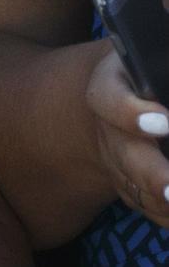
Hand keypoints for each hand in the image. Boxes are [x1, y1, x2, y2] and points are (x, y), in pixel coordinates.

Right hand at [85, 49, 168, 225]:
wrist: (120, 91)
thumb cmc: (147, 68)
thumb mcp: (151, 56)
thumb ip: (159, 59)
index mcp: (110, 85)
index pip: (109, 99)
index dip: (132, 113)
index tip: (163, 122)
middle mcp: (108, 128)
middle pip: (124, 154)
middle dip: (153, 176)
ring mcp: (116, 160)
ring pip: (136, 188)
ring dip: (163, 201)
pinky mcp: (129, 185)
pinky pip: (148, 206)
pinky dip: (167, 215)